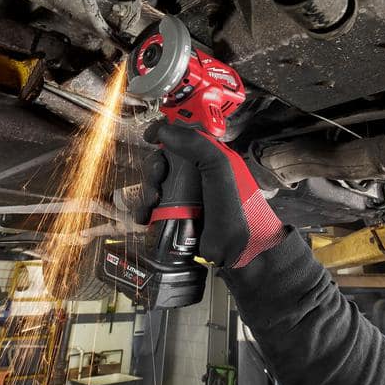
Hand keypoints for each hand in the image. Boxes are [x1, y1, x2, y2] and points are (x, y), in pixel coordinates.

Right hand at [135, 122, 286, 268]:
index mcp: (211, 159)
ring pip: (156, 184)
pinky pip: (153, 208)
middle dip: (154, 166)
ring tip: (152, 202)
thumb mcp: (221, 169)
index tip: (151, 135)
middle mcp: (198, 175)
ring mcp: (187, 197)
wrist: (239, 254)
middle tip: (158, 176)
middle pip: (164, 160)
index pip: (185, 136)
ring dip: (147, 189)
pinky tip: (145, 216)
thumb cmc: (238, 211)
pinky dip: (144, 209)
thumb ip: (197, 145)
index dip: (166, 131)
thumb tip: (165, 131)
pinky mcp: (177, 218)